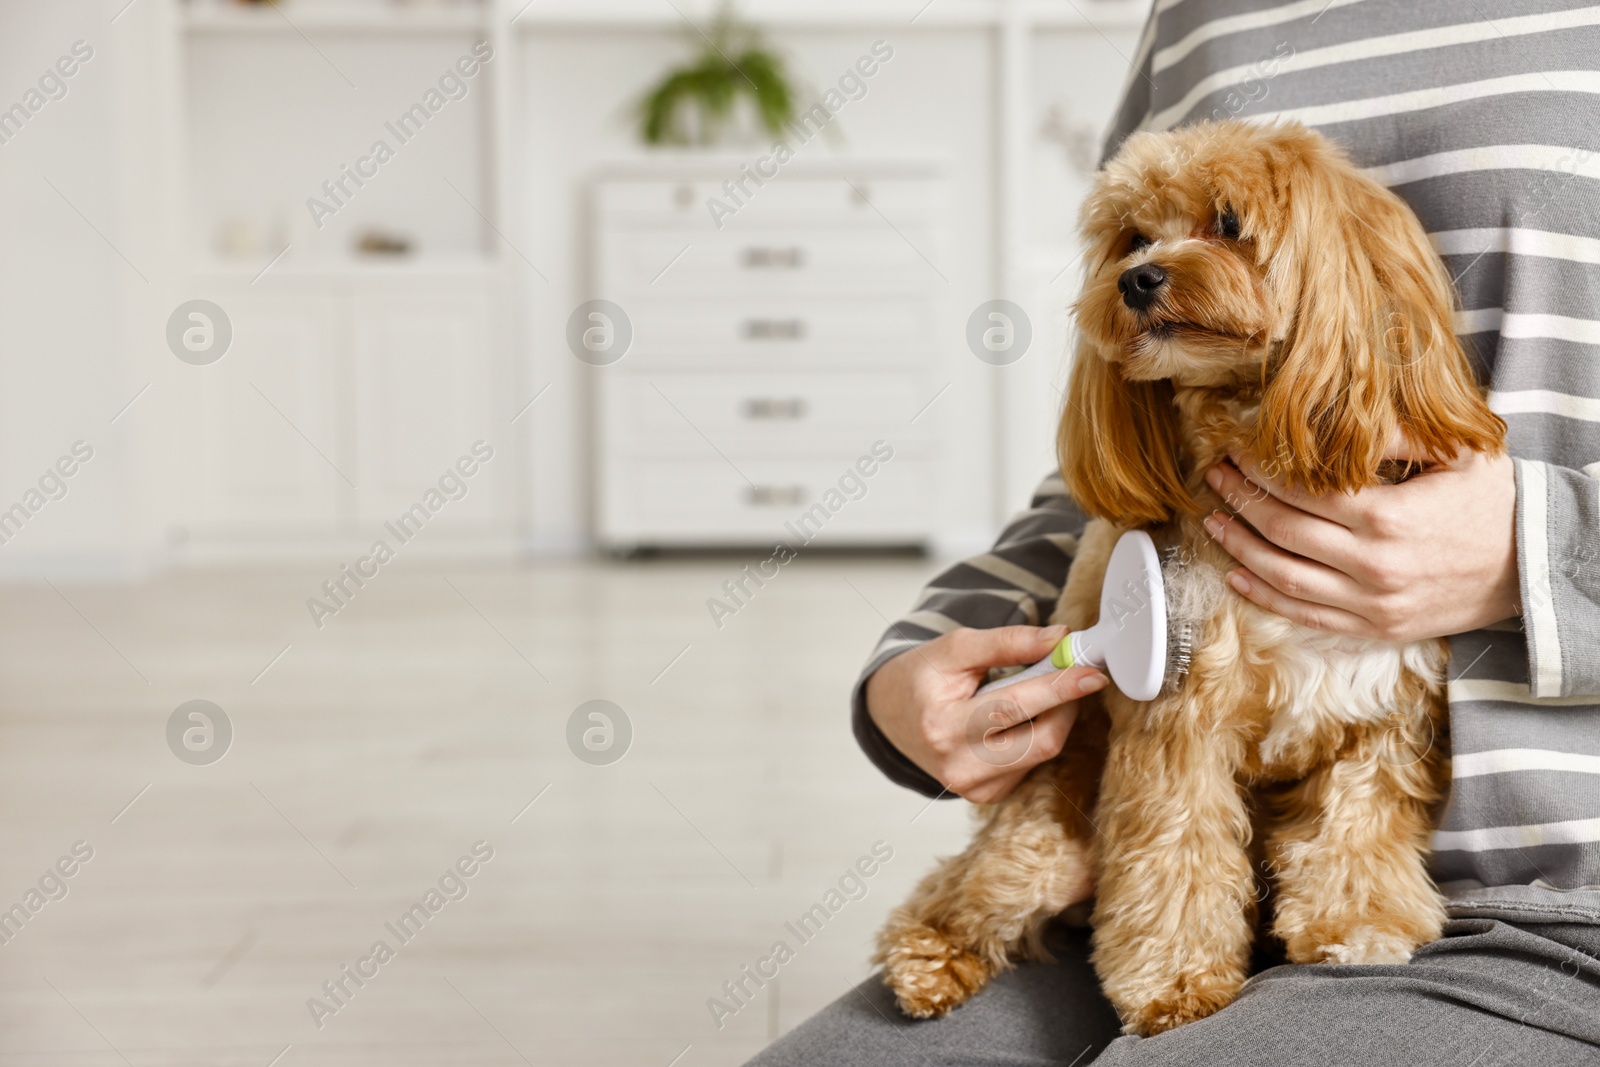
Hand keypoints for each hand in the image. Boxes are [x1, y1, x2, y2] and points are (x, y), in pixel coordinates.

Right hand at [865, 625, 1107, 803]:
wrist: (891, 715)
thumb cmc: (923, 676)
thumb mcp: (955, 648)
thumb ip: (1006, 642)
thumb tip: (1058, 638)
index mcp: (942, 726)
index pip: (1014, 708)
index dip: (1059, 688)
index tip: (1092, 670)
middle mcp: (957, 766)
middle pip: (1041, 741)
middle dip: (1069, 704)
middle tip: (1082, 674)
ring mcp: (972, 787)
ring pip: (1043, 754)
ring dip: (1058, 718)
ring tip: (1049, 689)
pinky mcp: (986, 795)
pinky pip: (1031, 764)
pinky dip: (1038, 735)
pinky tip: (1024, 718)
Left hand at [1203, 442, 1518, 640]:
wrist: (1535, 566)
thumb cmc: (1495, 504)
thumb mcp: (1458, 455)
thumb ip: (1396, 437)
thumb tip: (1342, 418)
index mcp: (1388, 517)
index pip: (1303, 493)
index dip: (1261, 473)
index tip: (1236, 453)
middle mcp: (1374, 565)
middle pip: (1284, 533)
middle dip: (1240, 502)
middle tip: (1213, 479)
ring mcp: (1372, 602)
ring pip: (1286, 578)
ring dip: (1241, 549)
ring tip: (1213, 522)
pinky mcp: (1375, 627)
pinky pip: (1307, 615)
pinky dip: (1265, 598)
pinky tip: (1238, 576)